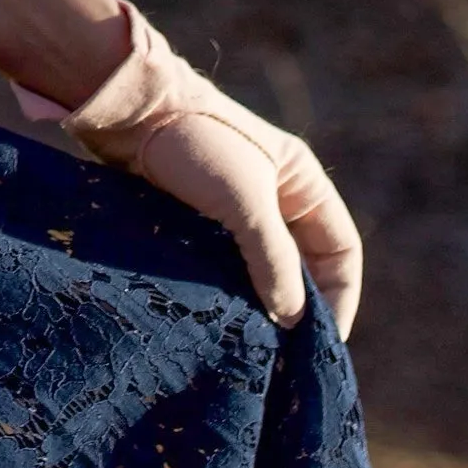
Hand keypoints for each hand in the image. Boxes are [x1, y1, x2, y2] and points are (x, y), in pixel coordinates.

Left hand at [15, 4, 362, 337]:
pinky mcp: (196, 220)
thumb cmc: (193, 143)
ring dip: (262, 305)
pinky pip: (224, 266)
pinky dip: (229, 293)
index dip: (340, 296)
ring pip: (262, 270)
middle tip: (289, 357)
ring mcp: (234, 209)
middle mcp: (275, 196)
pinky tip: (221, 321)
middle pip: (303, 265)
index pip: (341, 250)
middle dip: (300, 308)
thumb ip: (273, 259)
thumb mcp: (244, 202)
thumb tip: (292, 320)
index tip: (325, 342)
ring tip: (256, 347)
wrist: (126, 111)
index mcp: (302, 182)